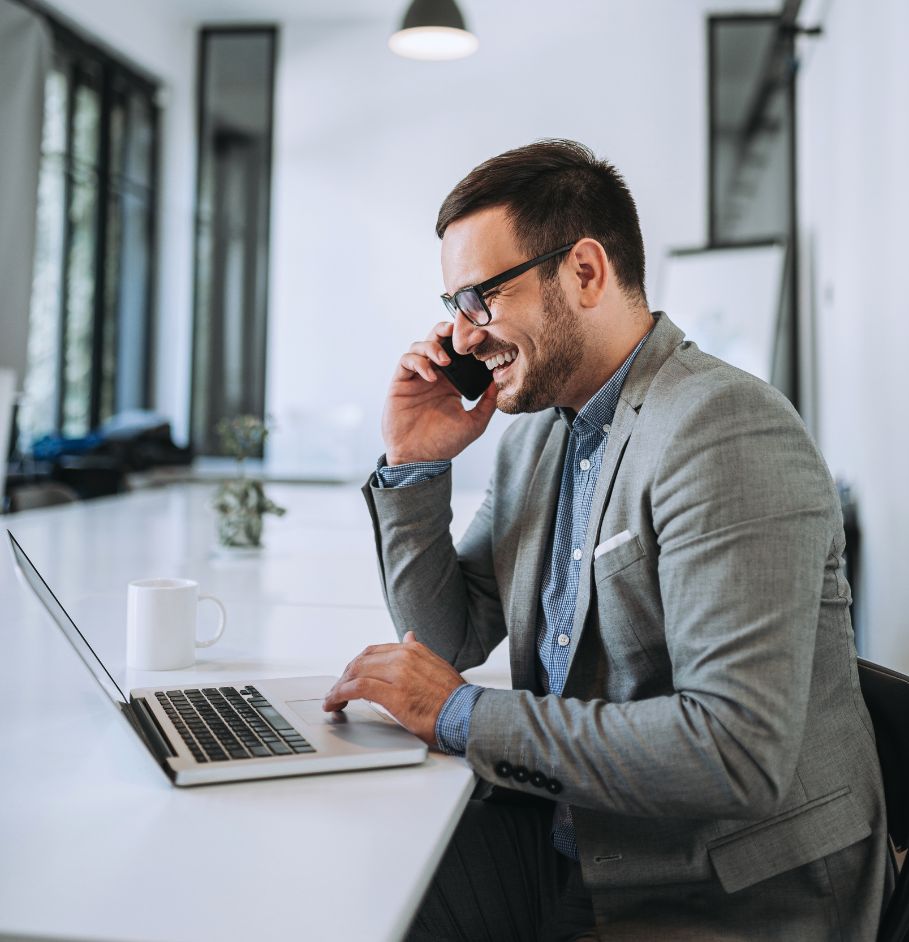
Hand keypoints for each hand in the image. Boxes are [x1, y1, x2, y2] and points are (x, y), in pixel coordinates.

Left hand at [322, 631, 465, 745]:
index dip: (357, 664)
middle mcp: (404, 656)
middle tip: (336, 691)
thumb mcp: (437, 665)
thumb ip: (418, 651)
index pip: (375, 651)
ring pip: (356, 672)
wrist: (468, 714)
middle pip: (361, 660)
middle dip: (345, 675)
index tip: (349, 676)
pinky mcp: (392, 694)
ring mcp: (398, 673)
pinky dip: (339, 694)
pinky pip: (357, 688)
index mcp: (414, 649)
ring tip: (332, 700)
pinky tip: (334, 703)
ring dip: (338, 686)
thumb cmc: (454, 698)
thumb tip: (408, 635)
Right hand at [382, 321, 497, 465]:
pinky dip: (419, 362)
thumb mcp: (474, 424)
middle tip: (459, 332)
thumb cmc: (445, 444)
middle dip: (446, 331)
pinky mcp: (400, 383)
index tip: (481, 337)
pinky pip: (406, 361)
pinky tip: (431, 376)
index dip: (466, 341)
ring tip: (445, 361)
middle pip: (437, 339)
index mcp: (452, 382)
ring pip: (420, 345)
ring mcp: (416, 377)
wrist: (419, 459)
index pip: (458, 352)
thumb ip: (487, 403)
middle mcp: (434, 375)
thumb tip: (497, 380)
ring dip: (433, 347)